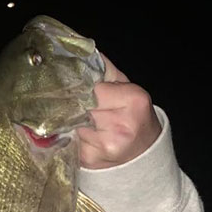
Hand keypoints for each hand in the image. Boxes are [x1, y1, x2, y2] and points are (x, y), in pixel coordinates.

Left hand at [77, 54, 161, 168]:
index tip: (75, 90)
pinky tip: (80, 135)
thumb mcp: (126, 88)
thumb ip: (104, 70)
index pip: (92, 89)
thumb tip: (80, 53)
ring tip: (82, 122)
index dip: (81, 89)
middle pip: (79, 107)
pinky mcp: (89, 159)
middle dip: (74, 105)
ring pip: (71, 123)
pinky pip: (68, 140)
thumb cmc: (133, 115)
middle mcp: (121, 125)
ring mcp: (105, 145)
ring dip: (71, 121)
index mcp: (133, 100)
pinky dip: (70, 136)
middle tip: (76, 106)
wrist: (142, 153)